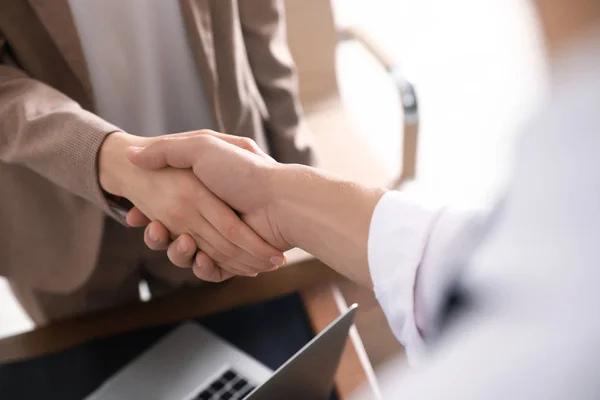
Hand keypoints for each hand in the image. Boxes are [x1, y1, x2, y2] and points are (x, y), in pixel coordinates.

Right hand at [99, 130, 284, 280]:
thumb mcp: (202, 147)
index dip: (148, 214)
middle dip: (158, 235)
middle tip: (154, 227)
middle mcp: (212, 216)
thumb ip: (167, 150)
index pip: (166, 208)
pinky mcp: (236, 258)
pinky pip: (211, 269)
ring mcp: (224, 238)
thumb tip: (132, 155)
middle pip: (173, 234)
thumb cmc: (243, 170)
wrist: (281, 198)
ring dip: (177, 252)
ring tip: (181, 243)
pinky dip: (204, 267)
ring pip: (188, 254)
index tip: (135, 215)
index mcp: (202, 194)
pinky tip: (200, 258)